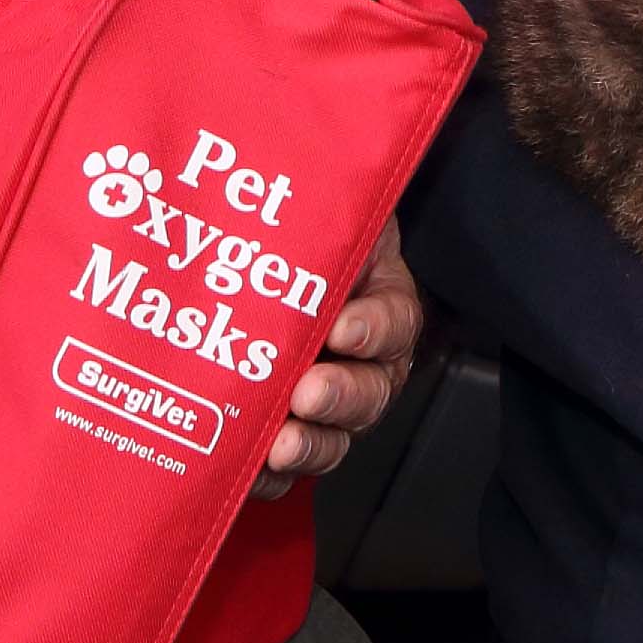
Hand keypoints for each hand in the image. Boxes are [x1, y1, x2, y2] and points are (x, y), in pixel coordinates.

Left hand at [255, 221, 422, 497]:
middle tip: (308, 392)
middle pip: (374, 389)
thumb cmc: (288, 229)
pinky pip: (287, 466)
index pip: (394, 320)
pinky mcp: (284, 433)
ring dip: (313, 443)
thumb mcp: (315, 204)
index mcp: (377, 300)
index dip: (373, 328)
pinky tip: (250, 470)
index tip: (343, 329)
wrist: (248, 257)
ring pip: (336, 435)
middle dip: (343, 394)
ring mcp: (325, 400)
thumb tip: (311, 168)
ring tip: (281, 444)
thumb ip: (325, 201)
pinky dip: (272, 474)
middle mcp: (361, 358)